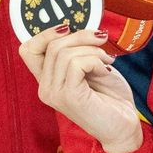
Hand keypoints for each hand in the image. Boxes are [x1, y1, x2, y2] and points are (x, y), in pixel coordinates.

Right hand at [18, 26, 139, 152]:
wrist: (124, 127)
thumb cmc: (110, 98)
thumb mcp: (90, 67)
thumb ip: (77, 51)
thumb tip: (76, 26)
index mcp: (47, 81)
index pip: (28, 49)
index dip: (46, 33)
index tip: (71, 29)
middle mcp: (45, 89)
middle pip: (52, 45)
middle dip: (81, 36)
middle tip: (102, 41)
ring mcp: (54, 94)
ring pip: (64, 52)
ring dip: (93, 50)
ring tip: (107, 61)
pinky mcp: (68, 96)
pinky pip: (76, 63)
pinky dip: (96, 61)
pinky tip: (106, 72)